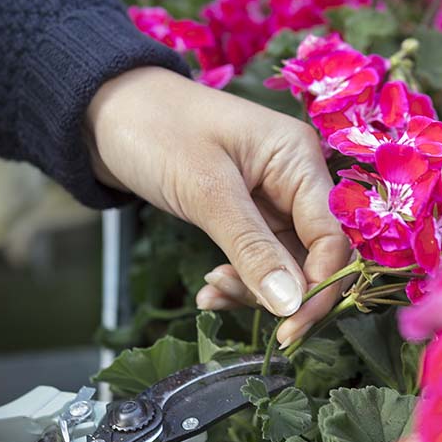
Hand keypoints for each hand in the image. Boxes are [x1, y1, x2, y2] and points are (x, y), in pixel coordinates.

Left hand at [86, 67, 350, 344]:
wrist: (107, 111)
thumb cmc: (157, 132)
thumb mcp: (206, 192)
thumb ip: (252, 249)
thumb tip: (293, 305)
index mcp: (299, 160)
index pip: (333, 236)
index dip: (321, 287)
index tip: (292, 327)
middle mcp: (297, 181)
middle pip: (316, 256)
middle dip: (288, 294)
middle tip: (265, 329)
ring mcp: (275, 200)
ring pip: (286, 265)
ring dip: (255, 290)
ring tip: (212, 291)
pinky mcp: (250, 216)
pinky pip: (258, 260)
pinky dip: (238, 281)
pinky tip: (209, 290)